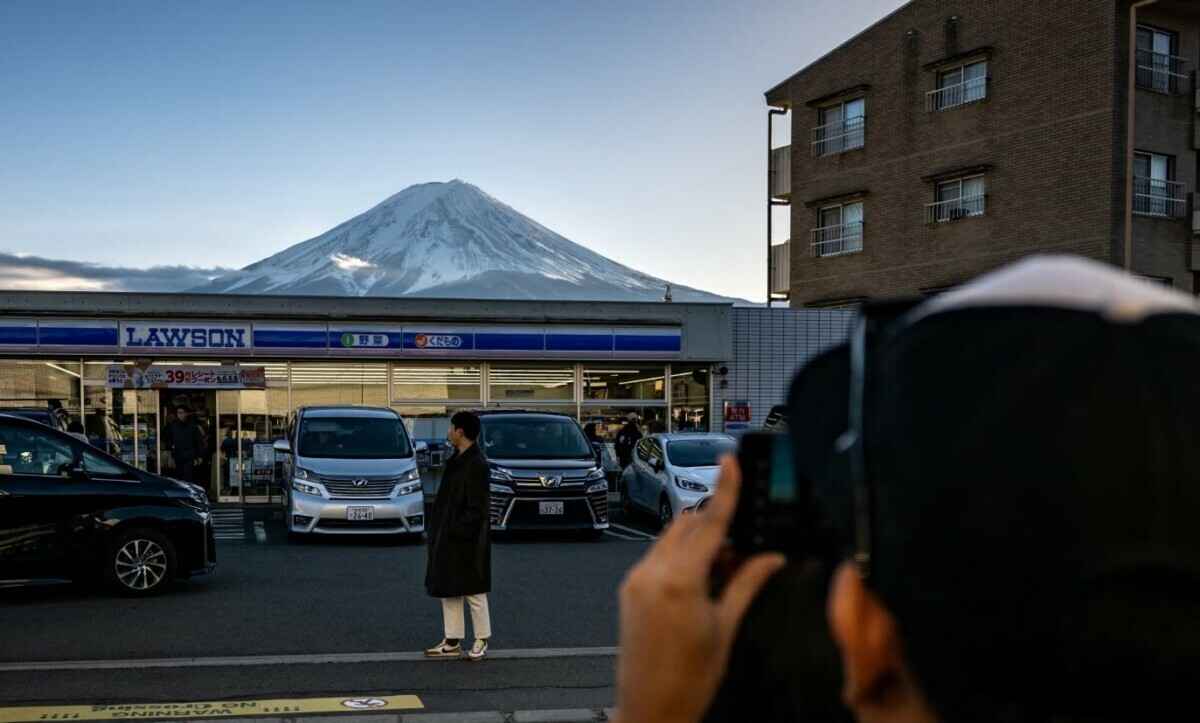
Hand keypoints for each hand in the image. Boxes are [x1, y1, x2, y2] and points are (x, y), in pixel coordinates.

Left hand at [613, 456, 785, 722]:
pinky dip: (681, 557)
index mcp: (680, 581)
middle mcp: (652, 574)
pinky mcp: (629, 590)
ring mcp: (636, 581)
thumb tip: (771, 558)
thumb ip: (747, 583)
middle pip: (688, 525)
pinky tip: (699, 581)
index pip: (709, 522)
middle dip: (715, 525)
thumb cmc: (688, 680)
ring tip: (723, 572)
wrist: (650, 710)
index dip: (724, 488)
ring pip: (671, 538)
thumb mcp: (726, 628)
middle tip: (743, 548)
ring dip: (698, 541)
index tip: (730, 461)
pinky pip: (657, 557)